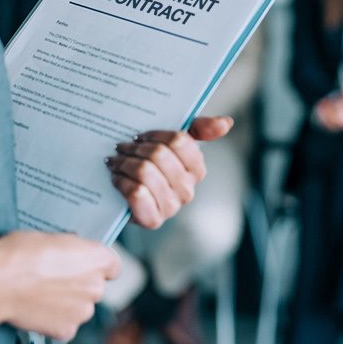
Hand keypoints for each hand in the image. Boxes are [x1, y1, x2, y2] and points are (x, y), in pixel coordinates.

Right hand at [0, 231, 120, 341]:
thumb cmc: (20, 254)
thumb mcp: (52, 237)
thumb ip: (71, 250)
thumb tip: (71, 255)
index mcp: (99, 259)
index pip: (112, 266)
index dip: (96, 266)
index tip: (83, 266)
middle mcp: (97, 286)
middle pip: (94, 288)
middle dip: (78, 286)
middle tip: (53, 281)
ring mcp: (83, 311)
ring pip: (80, 309)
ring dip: (68, 305)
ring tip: (40, 296)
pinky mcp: (66, 330)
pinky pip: (65, 327)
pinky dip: (54, 323)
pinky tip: (37, 311)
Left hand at [106, 116, 233, 228]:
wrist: (127, 196)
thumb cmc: (152, 166)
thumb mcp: (173, 144)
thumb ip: (200, 129)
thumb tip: (227, 123)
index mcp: (196, 169)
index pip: (179, 141)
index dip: (155, 135)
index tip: (140, 136)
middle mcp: (187, 190)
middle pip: (159, 155)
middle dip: (134, 148)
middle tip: (121, 147)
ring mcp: (171, 206)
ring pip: (145, 172)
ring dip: (124, 163)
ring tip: (115, 161)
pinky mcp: (153, 220)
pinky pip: (136, 193)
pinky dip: (121, 181)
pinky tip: (116, 177)